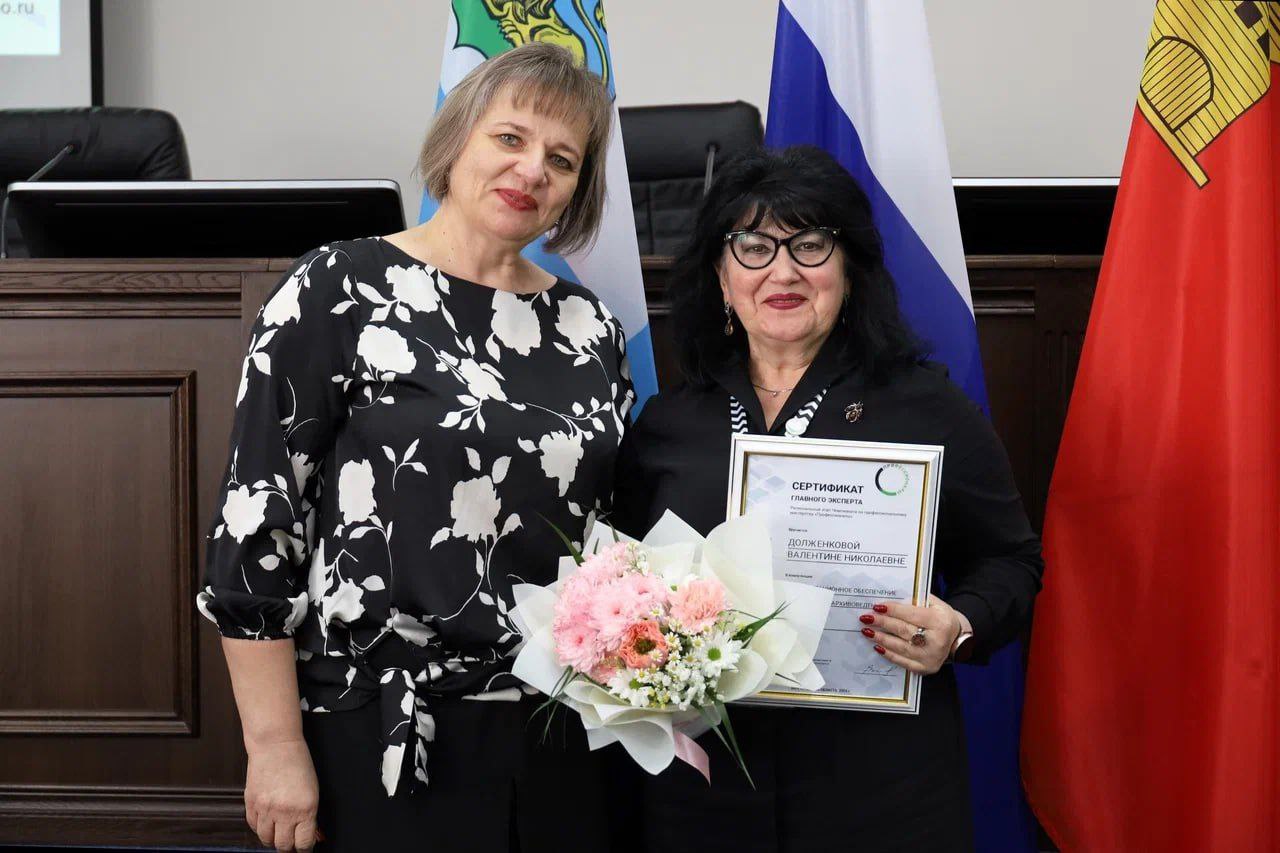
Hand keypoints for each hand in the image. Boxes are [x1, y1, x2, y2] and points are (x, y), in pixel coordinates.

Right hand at [243, 737, 319, 851]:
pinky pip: (253, 827)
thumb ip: (310, 815)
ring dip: (273, 840)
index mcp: (305, 808)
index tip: (305, 848)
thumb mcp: (312, 790)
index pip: (304, 843)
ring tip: (279, 833)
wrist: (276, 745)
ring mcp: (265, 809)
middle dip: (289, 848)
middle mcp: (284, 812)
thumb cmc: (298, 762)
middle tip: (292, 843)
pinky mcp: (250, 805)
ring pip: (266, 840)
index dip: (305, 849)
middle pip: (283, 846)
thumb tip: (311, 834)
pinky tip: (267, 822)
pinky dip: (260, 829)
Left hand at [858, 594, 960, 675]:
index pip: (911, 614)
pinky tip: (877, 646)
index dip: (892, 610)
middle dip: (882, 623)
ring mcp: (930, 657)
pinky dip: (888, 654)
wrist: (958, 641)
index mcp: (940, 622)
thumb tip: (892, 601)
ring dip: (881, 638)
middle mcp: (936, 641)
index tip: (876, 607)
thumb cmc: (942, 619)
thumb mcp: (936, 604)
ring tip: (867, 631)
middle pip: (903, 630)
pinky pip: (902, 661)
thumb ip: (917, 600)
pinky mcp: (925, 668)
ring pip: (900, 647)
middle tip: (866, 618)